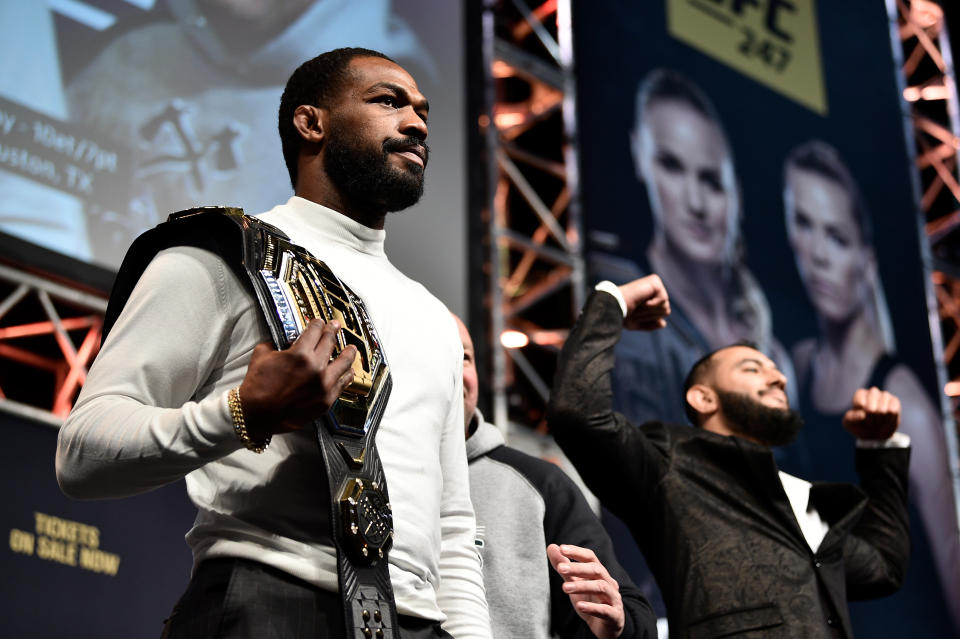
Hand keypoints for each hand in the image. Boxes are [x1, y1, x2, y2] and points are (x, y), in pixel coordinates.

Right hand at [238, 319, 357, 440]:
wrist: (256, 415)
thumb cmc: (257, 386)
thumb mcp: (262, 355)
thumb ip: (277, 344)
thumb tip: (286, 342)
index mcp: (300, 354)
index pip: (314, 331)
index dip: (317, 324)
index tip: (319, 322)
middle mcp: (315, 368)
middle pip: (330, 343)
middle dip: (333, 331)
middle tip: (336, 327)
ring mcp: (323, 385)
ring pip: (343, 363)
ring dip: (348, 353)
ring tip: (352, 349)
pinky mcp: (326, 400)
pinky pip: (342, 385)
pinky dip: (347, 376)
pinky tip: (349, 372)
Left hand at [547, 543, 623, 638]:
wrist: (604, 627)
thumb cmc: (590, 600)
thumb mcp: (574, 583)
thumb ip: (564, 567)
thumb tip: (552, 547)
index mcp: (599, 573)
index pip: (590, 557)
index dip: (577, 552)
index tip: (562, 548)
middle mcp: (609, 583)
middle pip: (596, 570)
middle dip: (578, 568)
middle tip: (560, 568)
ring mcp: (614, 599)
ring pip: (601, 587)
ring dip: (582, 586)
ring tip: (565, 588)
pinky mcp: (615, 616)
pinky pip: (605, 610)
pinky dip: (593, 607)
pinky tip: (580, 606)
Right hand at [619, 275, 669, 330]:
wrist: (615, 307)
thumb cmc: (623, 314)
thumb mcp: (637, 323)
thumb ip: (650, 324)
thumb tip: (663, 324)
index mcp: (650, 298)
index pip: (662, 314)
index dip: (649, 318)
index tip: (635, 314)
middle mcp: (654, 289)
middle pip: (666, 310)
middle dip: (651, 315)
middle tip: (637, 309)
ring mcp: (655, 283)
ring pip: (666, 306)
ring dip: (651, 310)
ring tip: (639, 304)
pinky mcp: (655, 281)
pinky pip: (663, 299)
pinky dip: (652, 304)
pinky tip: (643, 300)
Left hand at [842, 387, 900, 440]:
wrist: (876, 433)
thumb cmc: (860, 425)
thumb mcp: (850, 424)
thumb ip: (851, 419)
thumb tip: (862, 415)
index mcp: (860, 394)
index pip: (860, 404)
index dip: (860, 416)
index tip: (861, 418)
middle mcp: (873, 391)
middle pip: (870, 409)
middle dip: (870, 420)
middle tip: (870, 422)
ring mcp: (885, 395)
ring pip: (882, 410)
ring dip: (879, 421)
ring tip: (878, 421)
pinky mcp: (895, 401)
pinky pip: (892, 411)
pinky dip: (889, 420)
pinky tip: (887, 420)